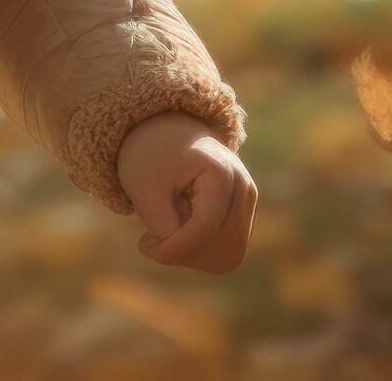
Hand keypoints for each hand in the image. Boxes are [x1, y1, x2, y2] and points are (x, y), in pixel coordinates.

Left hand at [114, 113, 257, 273]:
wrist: (169, 135)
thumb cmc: (152, 155)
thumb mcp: (143, 186)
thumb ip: (161, 223)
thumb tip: (182, 255)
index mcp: (221, 172)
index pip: (204, 228)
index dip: (172, 247)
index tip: (143, 244)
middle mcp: (245, 188)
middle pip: (220, 247)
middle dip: (183, 253)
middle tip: (151, 237)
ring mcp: (249, 205)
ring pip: (227, 257)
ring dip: (191, 256)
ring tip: (165, 230)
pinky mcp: (244, 218)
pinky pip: (226, 254)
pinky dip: (199, 252)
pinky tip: (180, 230)